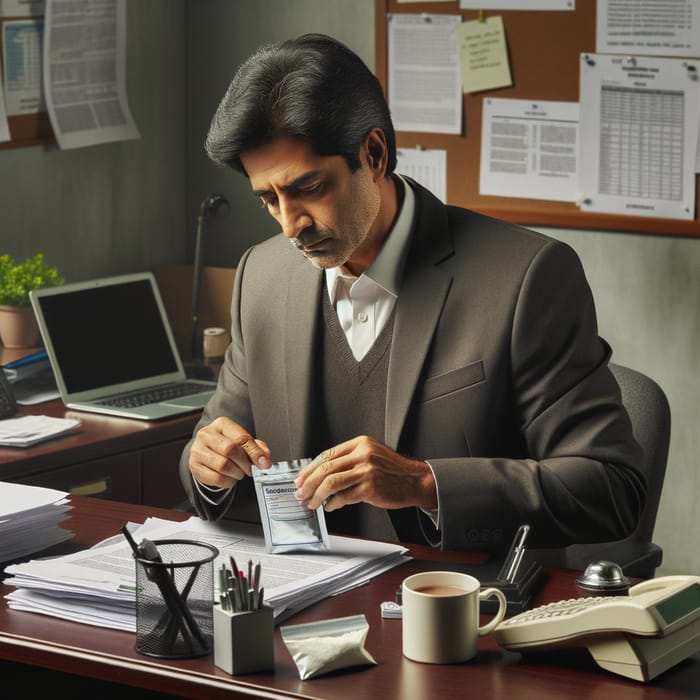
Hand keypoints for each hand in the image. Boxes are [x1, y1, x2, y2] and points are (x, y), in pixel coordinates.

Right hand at [189, 416, 270, 488]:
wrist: (206, 451)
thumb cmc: (226, 444)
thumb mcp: (242, 441)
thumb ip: (257, 447)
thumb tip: (265, 458)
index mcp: (222, 424)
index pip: (241, 438)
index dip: (255, 452)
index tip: (264, 463)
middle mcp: (206, 434)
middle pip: (230, 450)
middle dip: (244, 463)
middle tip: (250, 469)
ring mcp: (198, 450)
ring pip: (222, 466)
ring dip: (237, 473)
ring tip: (239, 472)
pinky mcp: (194, 466)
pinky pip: (216, 478)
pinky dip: (228, 481)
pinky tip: (230, 477)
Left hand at [293, 435, 436, 511]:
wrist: (416, 480)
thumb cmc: (393, 470)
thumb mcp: (372, 455)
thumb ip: (349, 460)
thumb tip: (321, 473)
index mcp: (360, 443)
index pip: (327, 454)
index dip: (310, 468)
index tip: (301, 478)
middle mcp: (363, 454)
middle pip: (326, 468)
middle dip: (309, 483)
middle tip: (301, 492)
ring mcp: (367, 471)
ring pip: (331, 483)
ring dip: (317, 495)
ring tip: (312, 502)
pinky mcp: (370, 488)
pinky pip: (344, 497)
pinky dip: (333, 503)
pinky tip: (330, 506)